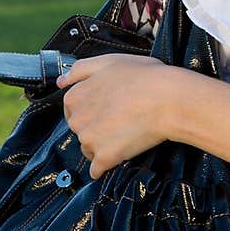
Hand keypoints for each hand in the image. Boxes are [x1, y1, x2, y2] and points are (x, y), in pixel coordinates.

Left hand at [56, 53, 175, 179]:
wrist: (168, 100)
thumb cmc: (144, 77)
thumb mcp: (109, 61)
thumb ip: (80, 69)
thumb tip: (61, 81)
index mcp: (75, 96)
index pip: (72, 108)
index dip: (92, 106)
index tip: (108, 106)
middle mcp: (77, 120)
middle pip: (80, 129)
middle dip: (95, 126)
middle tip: (120, 118)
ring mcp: (90, 141)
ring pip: (89, 148)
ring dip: (101, 145)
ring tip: (125, 133)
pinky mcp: (105, 158)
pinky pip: (97, 169)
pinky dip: (105, 166)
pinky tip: (119, 155)